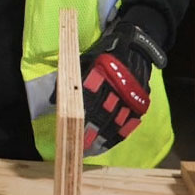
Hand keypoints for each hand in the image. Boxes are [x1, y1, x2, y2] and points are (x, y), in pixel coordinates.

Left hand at [79, 19, 165, 154]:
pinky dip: (120, 133)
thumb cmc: (103, 54)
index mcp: (100, 72)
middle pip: (102, 112)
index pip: (87, 98)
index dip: (79, 115)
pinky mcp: (141, 100)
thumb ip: (68, 80)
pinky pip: (131, 120)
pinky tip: (110, 143)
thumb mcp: (83, 60)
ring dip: (104, 136)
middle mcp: (116, 84)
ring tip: (92, 149)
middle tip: (80, 146)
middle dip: (91, 131)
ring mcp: (130, 94)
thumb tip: (53, 100)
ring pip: (116, 119)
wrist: (135, 45)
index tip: (71, 129)